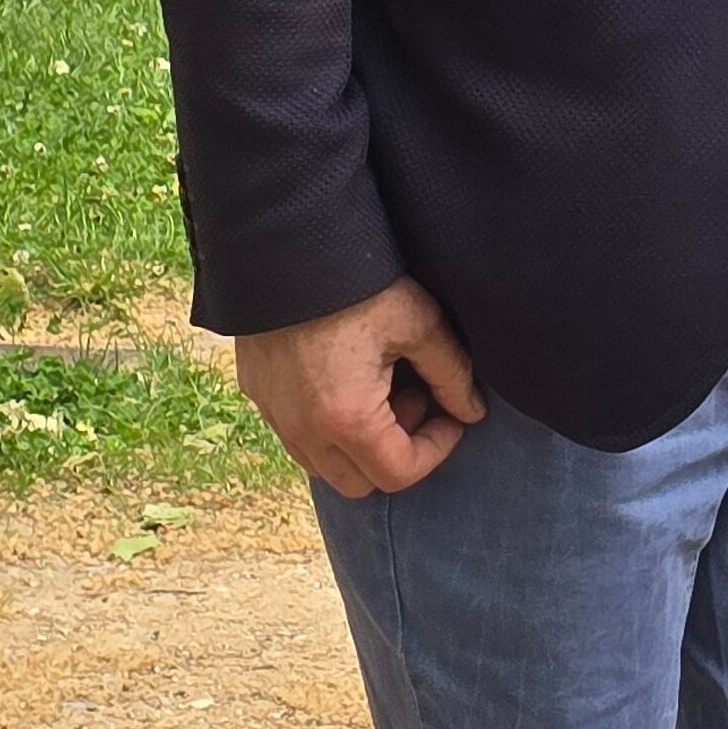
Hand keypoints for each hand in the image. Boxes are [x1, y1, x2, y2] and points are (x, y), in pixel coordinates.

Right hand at [234, 276, 484, 494]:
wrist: (285, 246)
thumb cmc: (358, 283)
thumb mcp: (420, 323)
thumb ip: (452, 374)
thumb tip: (470, 411)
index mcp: (347, 419)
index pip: (400, 474)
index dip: (437, 449)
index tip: (451, 414)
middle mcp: (302, 431)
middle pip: (360, 482)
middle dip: (397, 451)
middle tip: (415, 398)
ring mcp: (274, 415)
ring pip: (324, 464)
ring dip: (360, 441)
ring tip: (382, 384)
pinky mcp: (256, 394)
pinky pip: (297, 436)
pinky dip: (328, 425)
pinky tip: (347, 375)